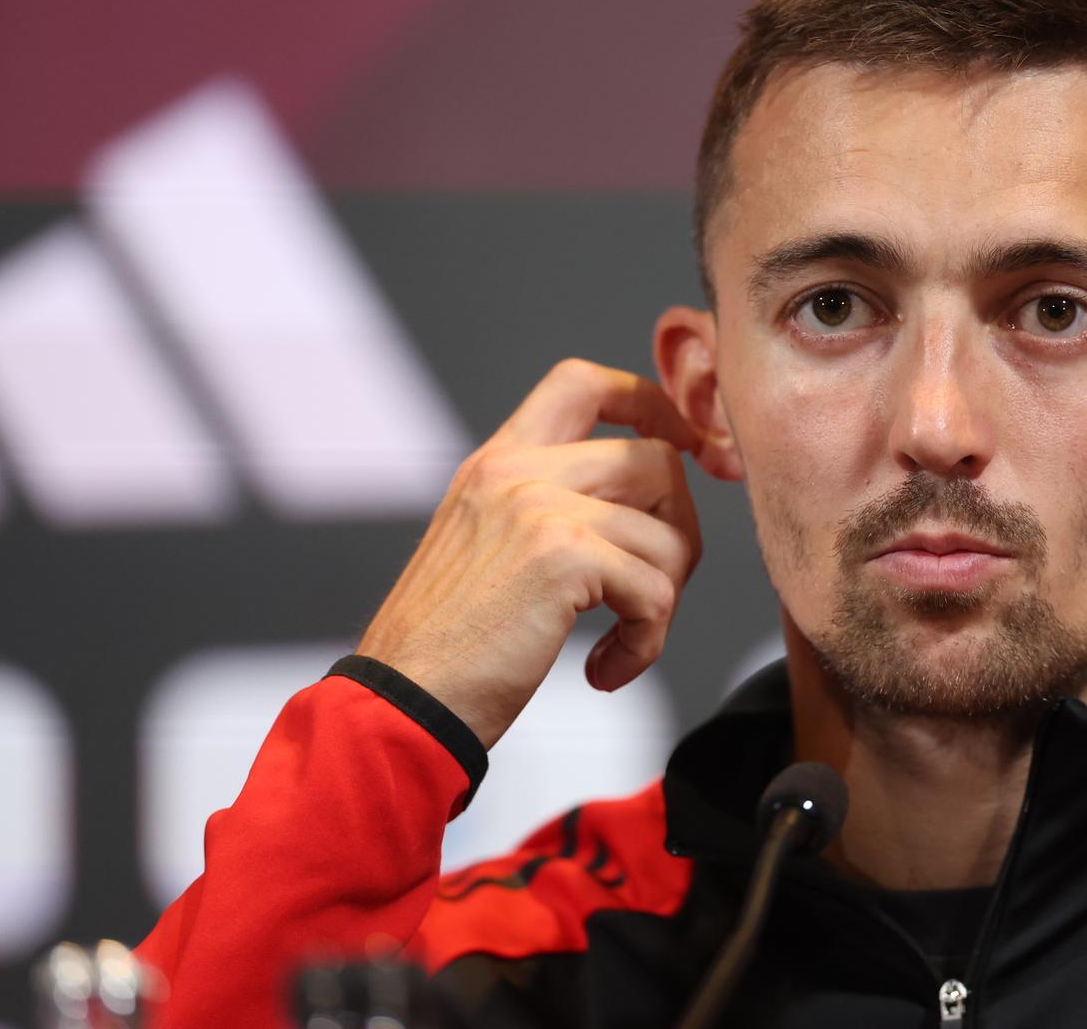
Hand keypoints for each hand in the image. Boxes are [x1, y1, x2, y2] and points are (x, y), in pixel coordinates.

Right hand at [355, 359, 703, 748]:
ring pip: (669, 533)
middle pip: (656, 460)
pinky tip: (603, 669)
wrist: (400, 704)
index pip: (583, 382)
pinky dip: (647, 643)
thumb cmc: (448, 648)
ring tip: (620, 642)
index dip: (650, 405)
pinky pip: (657, 591)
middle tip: (648, 593)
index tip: (686, 450)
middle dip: (678, 532)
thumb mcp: (487, 549)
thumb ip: (550, 509)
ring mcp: (539, 507)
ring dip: (662, 600)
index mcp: (497, 463)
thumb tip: (645, 506)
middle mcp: (516, 471)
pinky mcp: (562, 556)